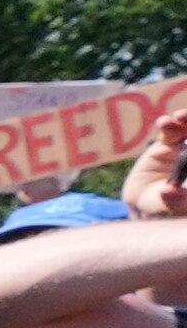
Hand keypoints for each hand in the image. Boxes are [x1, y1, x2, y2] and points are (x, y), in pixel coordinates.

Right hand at [131, 101, 186, 223]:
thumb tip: (167, 191)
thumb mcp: (171, 210)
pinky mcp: (166, 144)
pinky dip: (168, 124)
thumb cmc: (164, 210)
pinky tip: (164, 122)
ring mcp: (184, 148)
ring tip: (179, 117)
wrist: (145, 204)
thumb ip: (174, 202)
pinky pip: (170, 131)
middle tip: (186, 120)